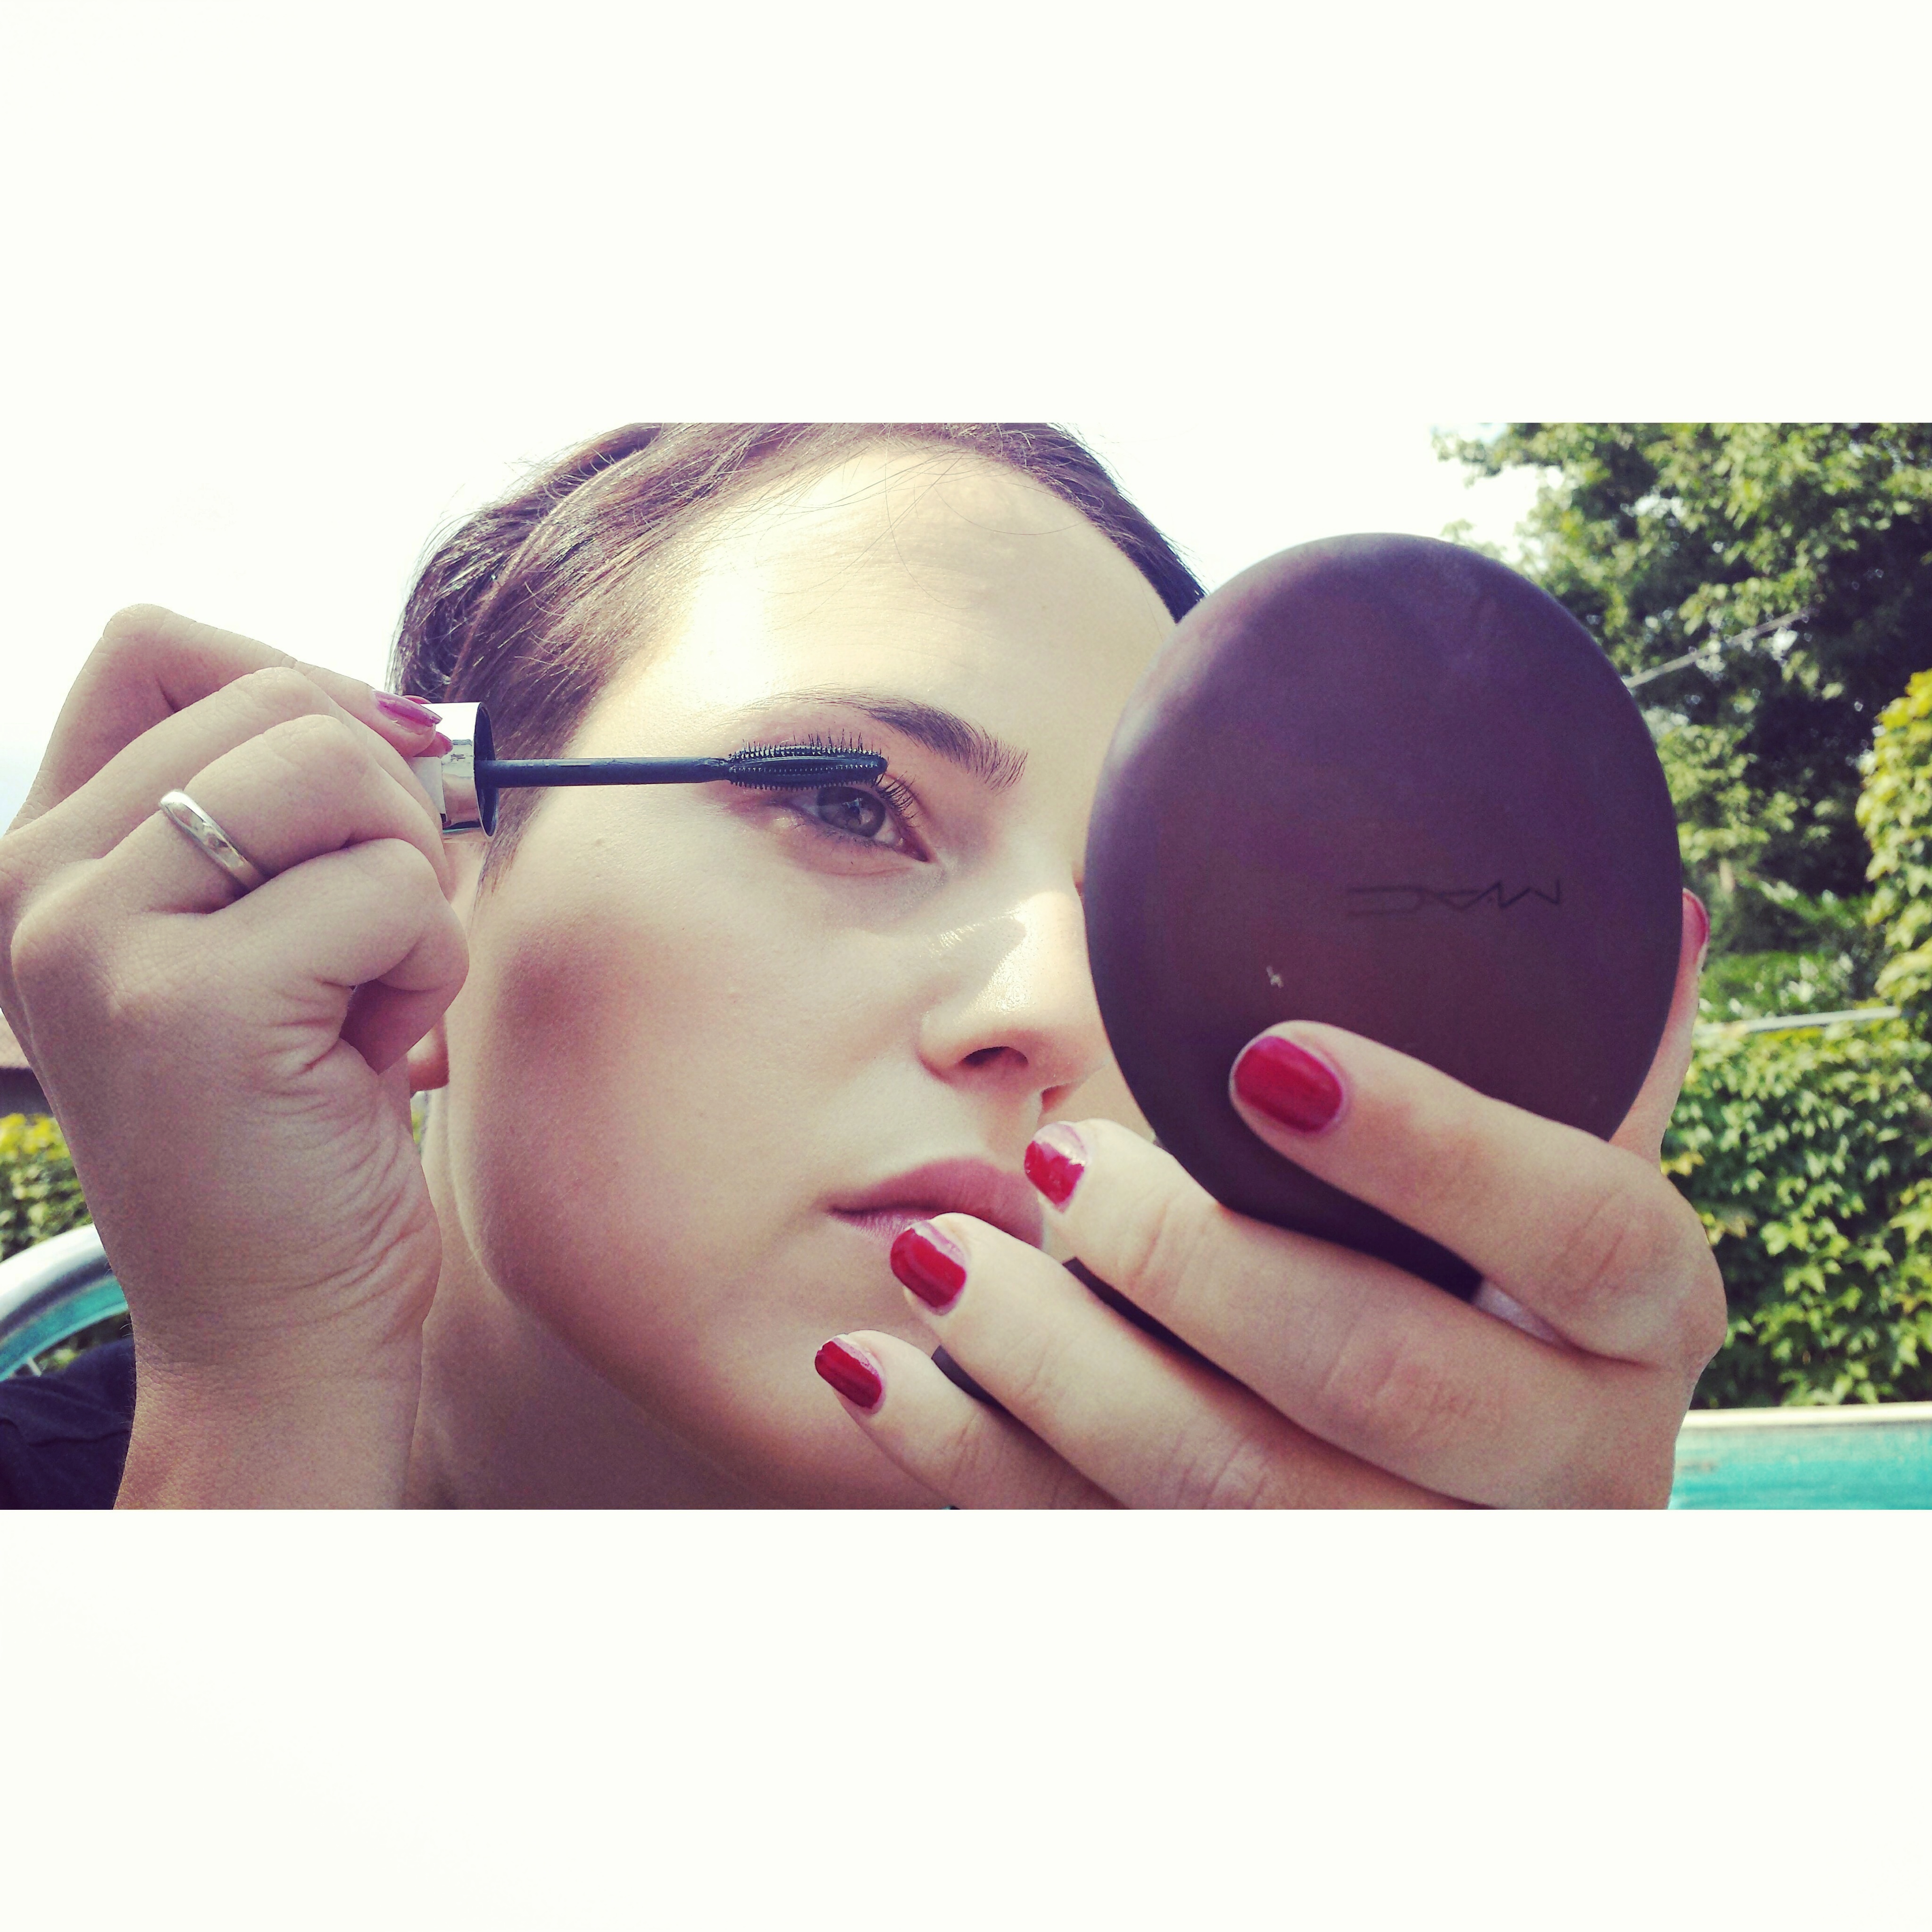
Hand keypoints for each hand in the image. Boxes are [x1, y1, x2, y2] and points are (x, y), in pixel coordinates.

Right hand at [0, 607, 466, 1502]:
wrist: (276, 1329)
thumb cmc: (297, 1133)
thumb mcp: (273, 943)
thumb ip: (299, 821)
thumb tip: (423, 718)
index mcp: (48, 857)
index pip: (156, 647)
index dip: (301, 682)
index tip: (382, 771)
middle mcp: (39, 883)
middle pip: (274, 699)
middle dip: (383, 802)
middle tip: (382, 931)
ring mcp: (97, 940)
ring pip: (336, 771)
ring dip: (410, 878)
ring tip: (376, 992)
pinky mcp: (190, 1003)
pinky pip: (391, 889)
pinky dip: (431, 962)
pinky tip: (385, 1053)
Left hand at [816, 893, 1723, 1506]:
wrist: (1473, 1500)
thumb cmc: (1490, 1283)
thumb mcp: (1549, 1188)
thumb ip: (1579, 1070)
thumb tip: (1645, 906)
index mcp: (1645, 1324)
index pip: (1583, 1229)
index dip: (1433, 1145)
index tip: (1266, 1061)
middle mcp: (1574, 1468)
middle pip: (1379, 1374)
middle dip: (1190, 1261)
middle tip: (1057, 1160)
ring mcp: (1427, 1572)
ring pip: (1227, 1495)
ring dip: (1052, 1368)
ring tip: (936, 1255)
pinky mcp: (1282, 1618)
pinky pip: (1111, 1559)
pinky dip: (976, 1469)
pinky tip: (873, 1376)